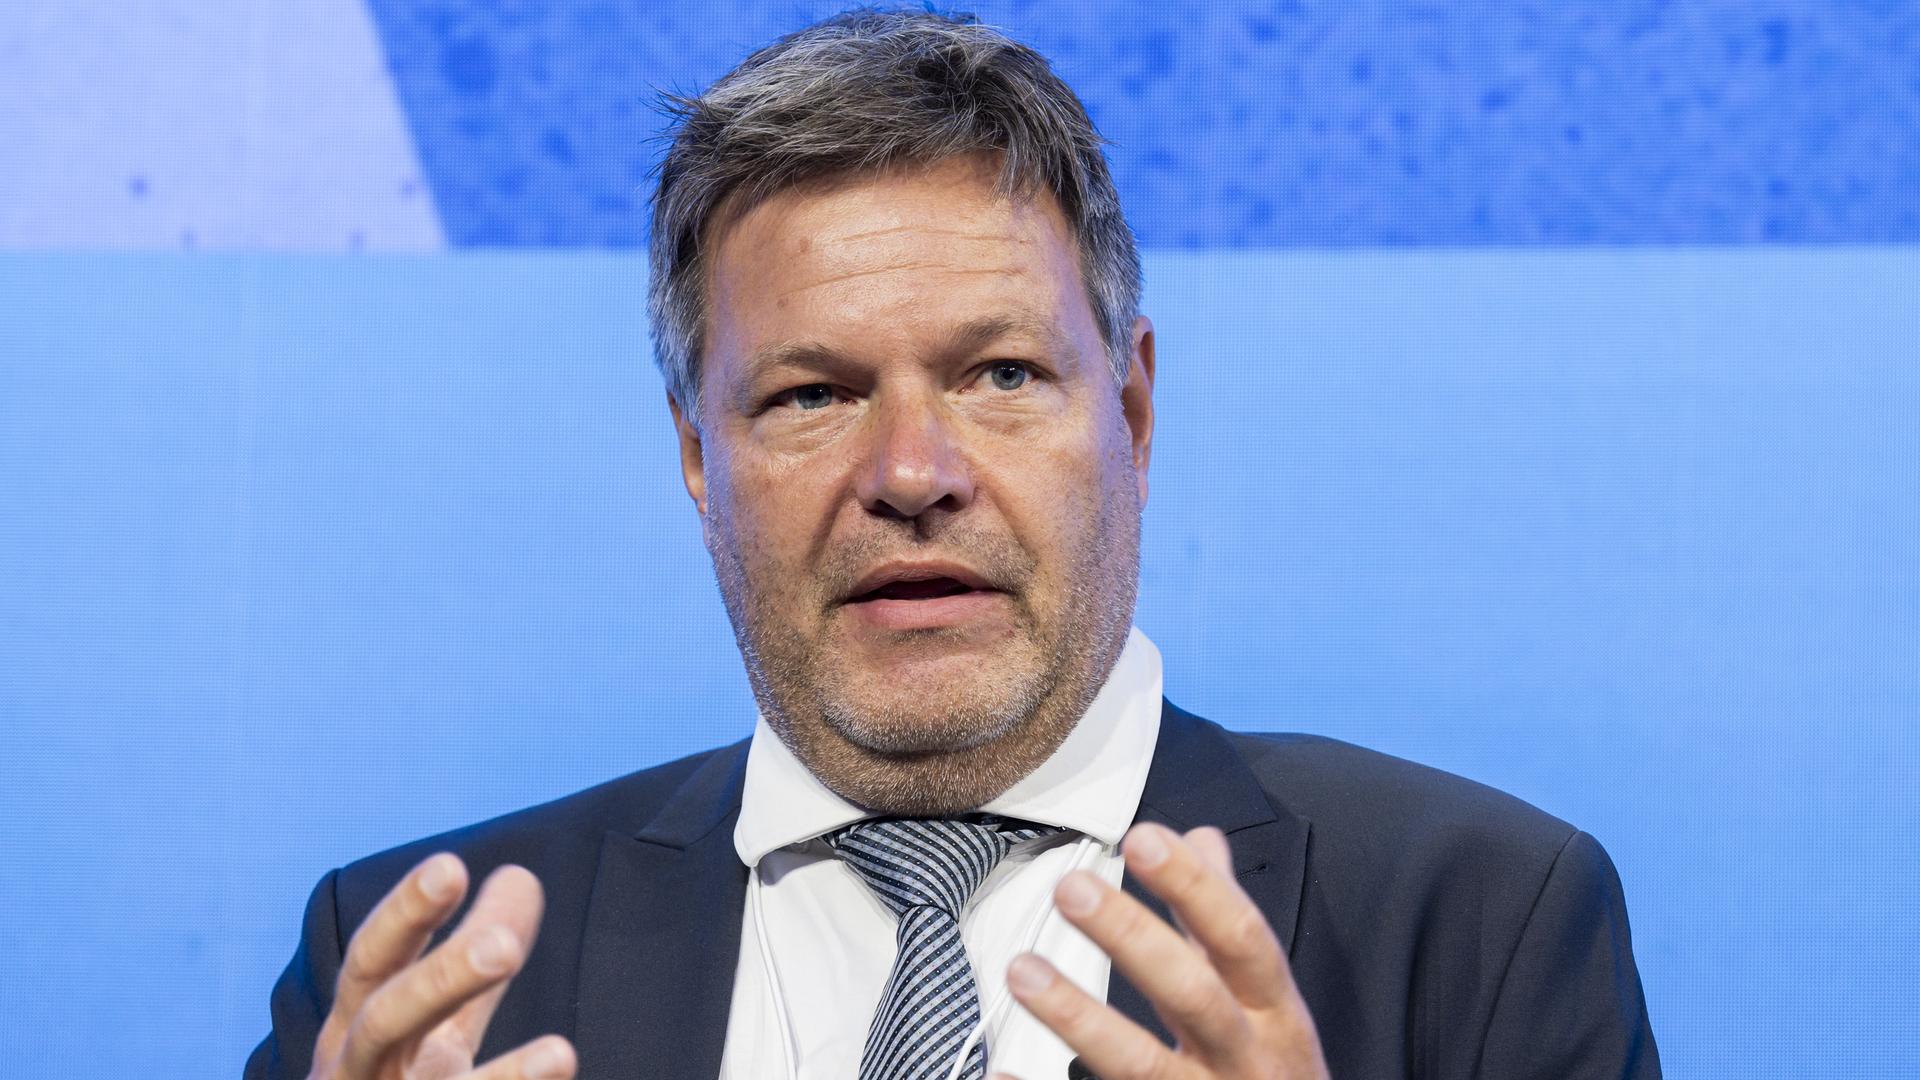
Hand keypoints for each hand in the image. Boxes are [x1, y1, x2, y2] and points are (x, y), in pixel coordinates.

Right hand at [305, 853, 575, 1079]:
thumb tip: (520, 875)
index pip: (374, 963)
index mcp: (356, 1031)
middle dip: (440, 982)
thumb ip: (470, 959)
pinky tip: (558, 1073)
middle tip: (506, 948)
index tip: (451, 866)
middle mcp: (355, 1077)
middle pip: (385, 1022)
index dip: (406, 915)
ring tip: (563, 1053)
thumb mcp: (427, 1025)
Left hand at [999, 823, 1328, 1079]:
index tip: (1142, 840)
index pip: (1240, 936)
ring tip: (1023, 970)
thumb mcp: (1267, 995)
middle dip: (1131, 938)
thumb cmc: (1269, 1067)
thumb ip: (1224, 918)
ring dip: (1077, 1016)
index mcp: (1271, 1010)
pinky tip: (1001, 1070)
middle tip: (1071, 889)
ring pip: (1140, 1064)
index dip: (1194, 887)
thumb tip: (1203, 840)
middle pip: (1191, 995)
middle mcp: (1242, 1057)